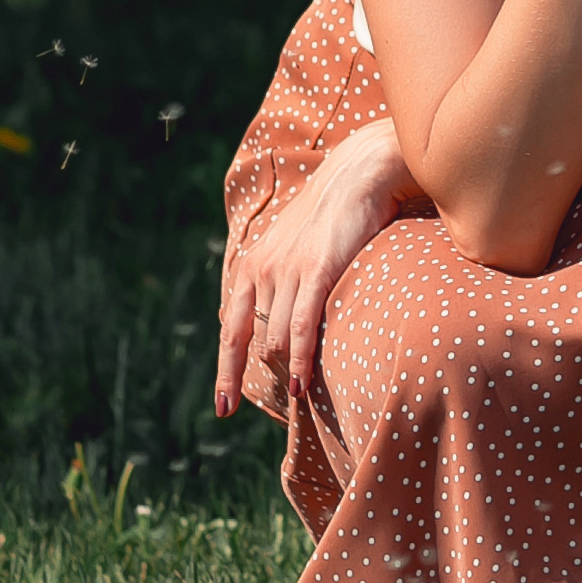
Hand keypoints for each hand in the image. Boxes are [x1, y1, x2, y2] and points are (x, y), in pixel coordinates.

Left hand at [215, 114, 417, 414]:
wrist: (358, 173)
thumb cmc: (330, 216)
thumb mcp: (292, 249)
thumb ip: (279, 285)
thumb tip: (277, 331)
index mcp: (251, 267)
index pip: (231, 332)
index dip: (225, 374)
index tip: (223, 409)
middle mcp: (262, 271)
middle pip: (256, 342)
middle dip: (266, 375)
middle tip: (284, 399)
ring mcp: (288, 271)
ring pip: (277, 340)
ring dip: (287, 371)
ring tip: (300, 396)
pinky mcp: (317, 269)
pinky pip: (302, 327)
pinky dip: (300, 361)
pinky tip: (303, 386)